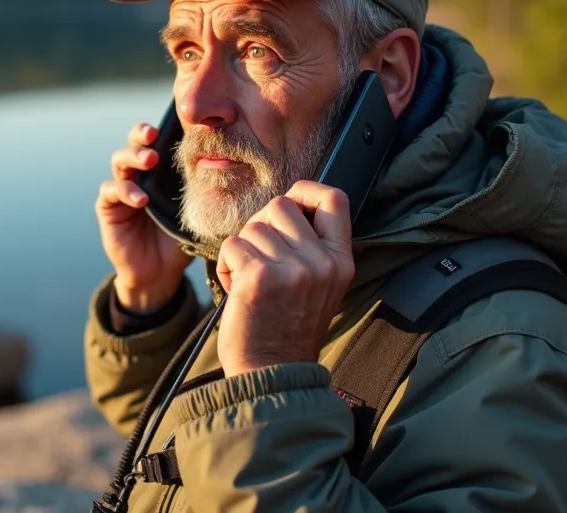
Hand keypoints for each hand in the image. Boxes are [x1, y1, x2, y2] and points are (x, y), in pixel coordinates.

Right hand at [95, 122, 191, 312]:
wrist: (159, 274)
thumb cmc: (178, 241)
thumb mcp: (193, 212)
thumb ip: (201, 190)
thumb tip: (228, 167)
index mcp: (158, 173)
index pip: (156, 143)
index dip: (160, 131)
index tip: (173, 125)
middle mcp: (138, 176)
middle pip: (133, 145)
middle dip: (140, 136)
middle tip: (152, 137)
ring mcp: (121, 190)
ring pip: (119, 162)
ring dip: (132, 157)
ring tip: (149, 161)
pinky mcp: (108, 208)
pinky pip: (110, 191)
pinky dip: (124, 191)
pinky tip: (140, 200)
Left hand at [215, 181, 354, 375]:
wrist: (272, 375)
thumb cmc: (285, 330)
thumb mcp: (317, 287)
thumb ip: (309, 248)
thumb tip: (285, 205)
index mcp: (340, 262)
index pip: (335, 199)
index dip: (307, 190)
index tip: (293, 202)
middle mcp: (321, 263)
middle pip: (280, 206)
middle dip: (261, 227)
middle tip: (261, 262)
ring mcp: (292, 269)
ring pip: (251, 228)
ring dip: (242, 252)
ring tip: (251, 285)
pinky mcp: (259, 277)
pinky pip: (231, 246)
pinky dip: (226, 266)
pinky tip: (238, 292)